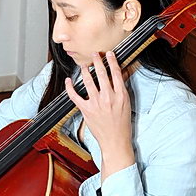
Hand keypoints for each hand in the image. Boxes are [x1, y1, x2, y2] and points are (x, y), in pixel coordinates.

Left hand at [65, 51, 133, 179]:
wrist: (115, 141)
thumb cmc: (122, 124)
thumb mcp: (127, 104)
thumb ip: (122, 89)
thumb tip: (120, 75)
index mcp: (121, 95)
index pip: (116, 73)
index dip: (112, 61)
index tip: (109, 53)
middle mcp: (108, 97)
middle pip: (101, 74)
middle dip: (97, 61)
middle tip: (94, 54)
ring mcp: (96, 103)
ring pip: (88, 81)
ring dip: (85, 71)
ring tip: (83, 65)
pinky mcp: (86, 110)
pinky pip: (75, 96)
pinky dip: (70, 87)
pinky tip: (68, 81)